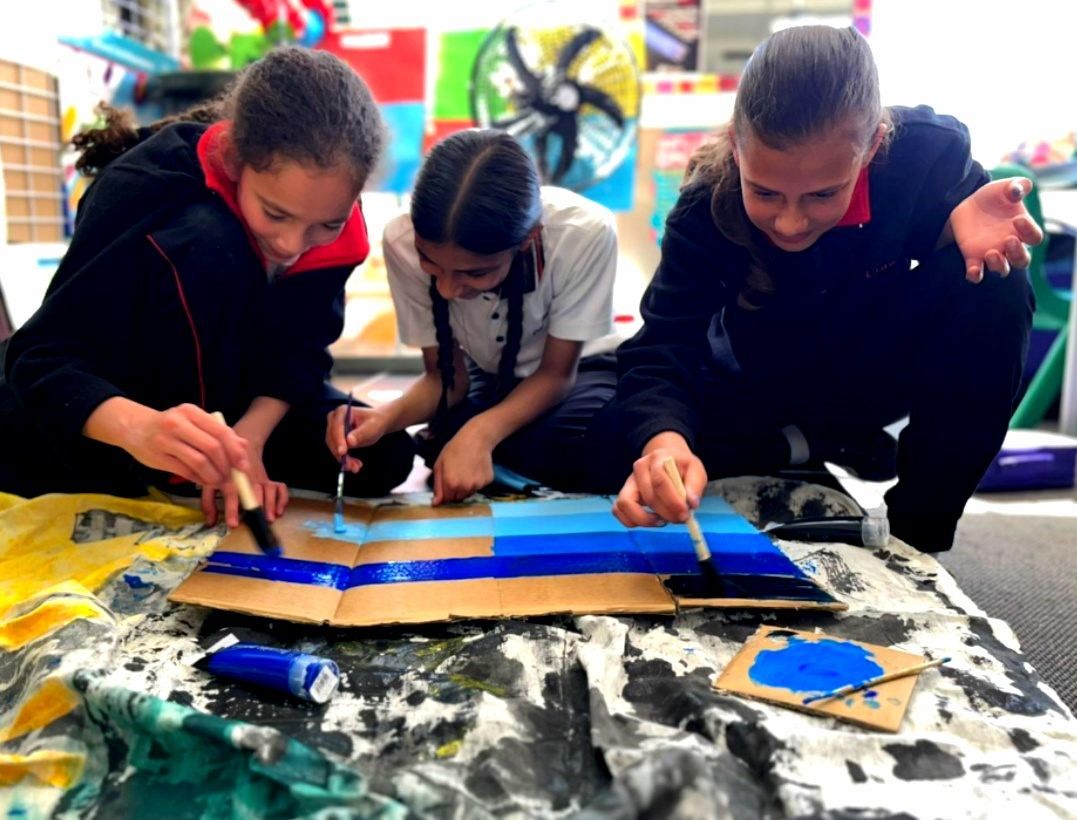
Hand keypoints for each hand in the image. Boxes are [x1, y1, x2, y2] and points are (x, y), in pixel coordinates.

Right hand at [122, 403, 249, 485]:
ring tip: (218, 481)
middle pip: (212, 447)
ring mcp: (166, 440)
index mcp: (191, 412)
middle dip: (226, 465)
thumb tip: (243, 446)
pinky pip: (185, 471)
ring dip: (213, 475)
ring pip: (199, 461)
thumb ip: (216, 432)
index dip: (235, 450)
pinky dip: (199, 479)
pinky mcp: (157, 457)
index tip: (243, 465)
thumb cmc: (169, 425)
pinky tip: (204, 481)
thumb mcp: (192, 421)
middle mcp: (178, 423)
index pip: (220, 431)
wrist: (133, 426)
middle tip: (231, 476)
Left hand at [200, 441, 287, 527]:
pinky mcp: (269, 479)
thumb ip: (208, 503)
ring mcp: (260, 478)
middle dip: (256, 507)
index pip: (231, 494)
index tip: (234, 524)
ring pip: (268, 489)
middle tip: (257, 521)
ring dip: (270, 503)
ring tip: (269, 518)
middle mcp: (247, 478)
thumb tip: (210, 522)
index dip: (232, 510)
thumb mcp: (210, 482)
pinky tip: (279, 511)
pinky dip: (282, 498)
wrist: (240, 447)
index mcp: (230, 478)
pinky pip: (280, 487)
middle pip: (254, 491)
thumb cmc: (224, 468)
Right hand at [326, 405, 387, 473]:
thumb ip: (361, 433)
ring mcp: (333, 430)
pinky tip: (355, 466)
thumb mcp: (372, 427)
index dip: (339, 440)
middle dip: (341, 454)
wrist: (377, 423)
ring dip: (344, 460)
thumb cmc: (375, 422)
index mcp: (342, 411)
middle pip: (332, 439)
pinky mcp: (336, 439)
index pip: (337, 427)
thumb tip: (349, 442)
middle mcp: (334, 420)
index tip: (343, 452)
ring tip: (356, 468)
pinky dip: (346, 460)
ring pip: (334, 448)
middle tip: (351, 466)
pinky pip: (337, 451)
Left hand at [431, 425, 494, 504]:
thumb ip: (437, 486)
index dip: (446, 492)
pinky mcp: (487, 481)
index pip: (447, 500)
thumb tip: (436, 504)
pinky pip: (479, 487)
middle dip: (455, 491)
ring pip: (469, 493)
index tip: (447, 482)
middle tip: (456, 474)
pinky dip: (476, 481)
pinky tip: (475, 469)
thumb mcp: (439, 465)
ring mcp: (478, 485)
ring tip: (466, 470)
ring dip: (466, 487)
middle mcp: (465, 487)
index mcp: (451, 484)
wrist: (476, 439)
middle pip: (458, 498)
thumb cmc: (455, 449)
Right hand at [613, 433, 706, 527]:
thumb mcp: (696, 470)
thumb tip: (691, 503)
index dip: (672, 502)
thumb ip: (695, 486)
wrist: (667, 460)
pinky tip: (651, 520)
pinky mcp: (623, 494)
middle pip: (648, 496)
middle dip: (666, 513)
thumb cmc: (682, 467)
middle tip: (680, 519)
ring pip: (626, 504)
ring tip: (663, 521)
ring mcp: (629, 481)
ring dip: (645, 519)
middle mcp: (639, 468)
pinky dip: (632, 521)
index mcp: (657, 458)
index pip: (660, 482)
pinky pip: (618, 511)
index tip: (685, 514)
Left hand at [950, 177, 1044, 282]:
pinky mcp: (973, 258)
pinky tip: (973, 272)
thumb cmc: (992, 197)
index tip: (1017, 219)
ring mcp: (992, 253)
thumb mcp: (1003, 187)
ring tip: (991, 253)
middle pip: (1022, 260)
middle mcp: (1010, 245)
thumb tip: (1018, 189)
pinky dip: (975, 276)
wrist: (966, 205)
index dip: (1029, 231)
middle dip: (1018, 254)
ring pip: (1002, 269)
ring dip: (999, 265)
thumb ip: (1016, 186)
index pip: (1034, 237)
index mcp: (1022, 229)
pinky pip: (977, 274)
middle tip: (1008, 240)